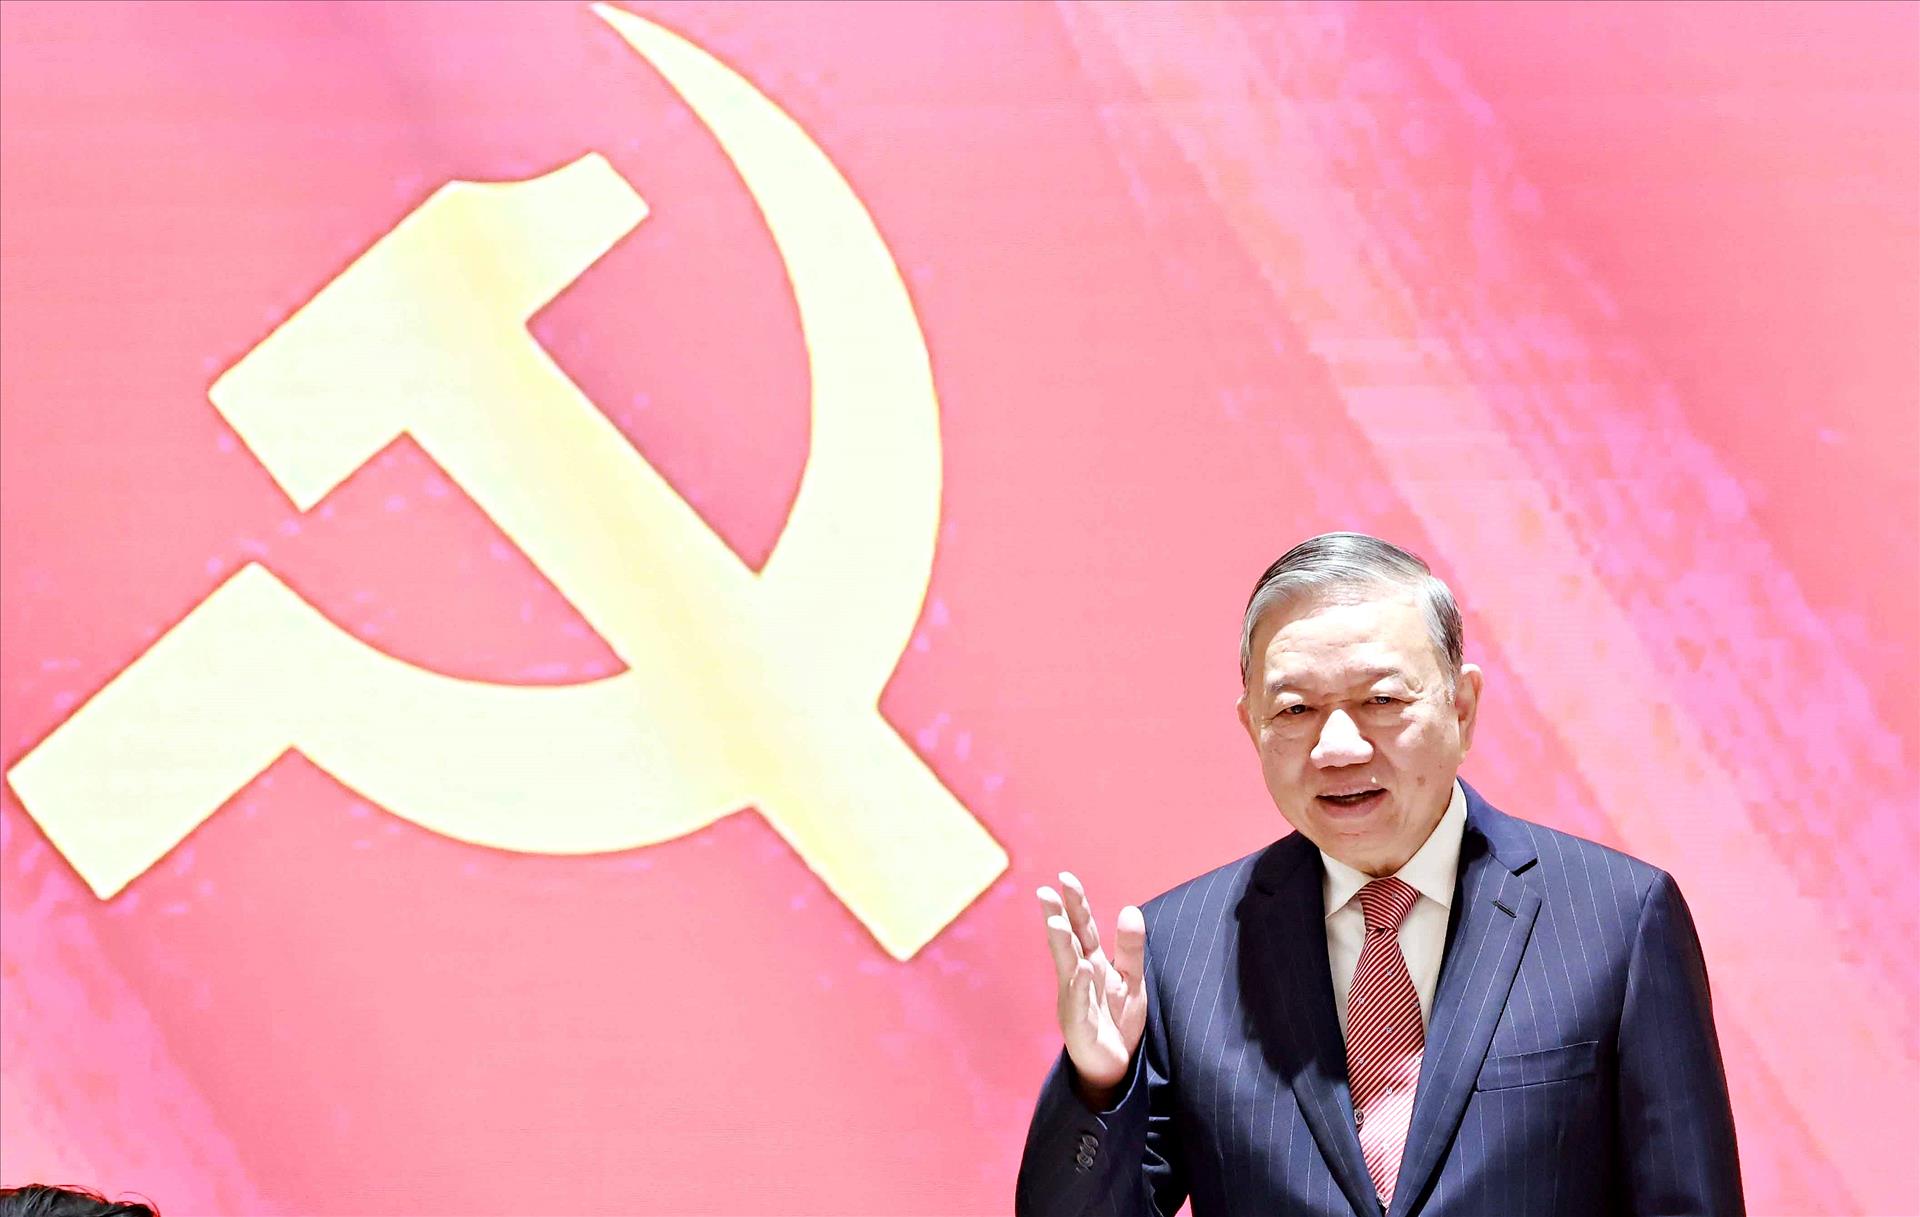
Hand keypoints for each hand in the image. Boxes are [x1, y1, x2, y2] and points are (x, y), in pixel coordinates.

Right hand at [1036, 871, 1147, 1105]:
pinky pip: (1080, 1005)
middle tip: (1045, 892)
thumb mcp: (1132, 981)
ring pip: (1068, 969)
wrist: (1116, 1068)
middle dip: (1058, 918)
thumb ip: (1130, 949)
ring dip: (1062, 946)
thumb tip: (1130, 908)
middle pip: (1069, 943)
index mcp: (1092, 964)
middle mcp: (1078, 979)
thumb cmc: (1119, 1020)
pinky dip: (1080, 987)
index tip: (1065, 878)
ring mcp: (1075, 1002)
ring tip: (1058, 923)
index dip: (1075, 904)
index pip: (1083, 929)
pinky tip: (1082, 969)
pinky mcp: (1079, 1027)